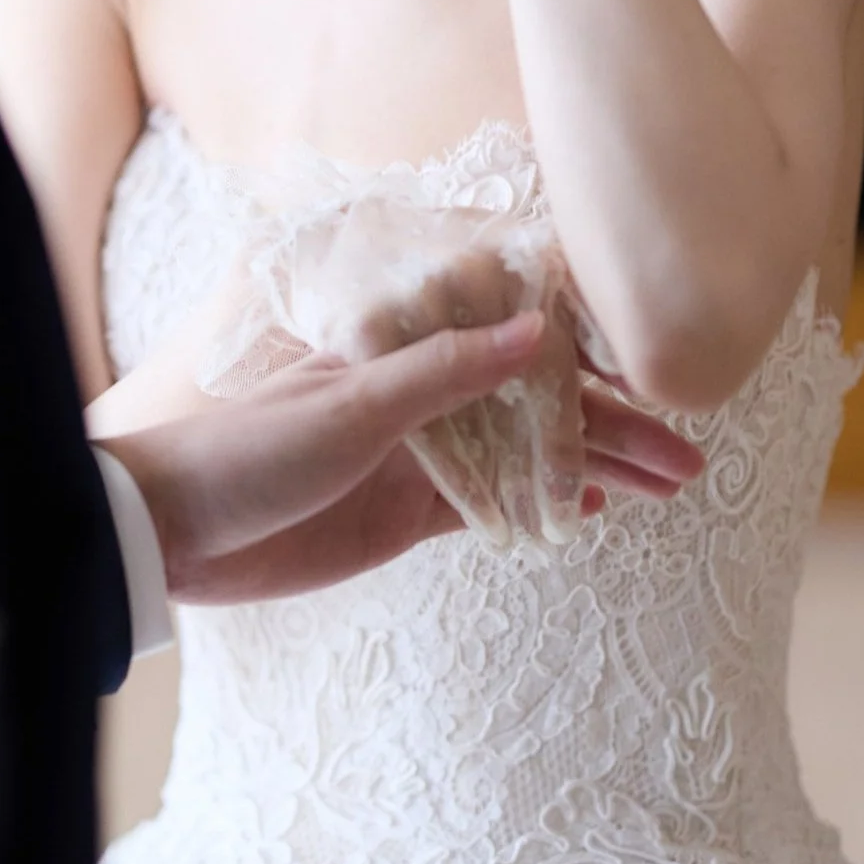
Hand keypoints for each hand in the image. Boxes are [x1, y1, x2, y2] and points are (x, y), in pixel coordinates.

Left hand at [96, 312, 702, 605]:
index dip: (583, 343)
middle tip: (689, 452)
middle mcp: (417, 388)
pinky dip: (544, 502)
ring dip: (593, 464)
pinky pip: (492, 502)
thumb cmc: (243, 447)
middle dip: (610, 420)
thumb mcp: (348, 405)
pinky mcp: (405, 509)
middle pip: (534, 398)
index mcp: (398, 342)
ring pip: (527, 451)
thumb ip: (442, 373)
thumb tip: (533, 329)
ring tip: (669, 483)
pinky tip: (597, 506)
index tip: (652, 357)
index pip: (509, 331)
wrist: (174, 534)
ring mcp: (417, 449)